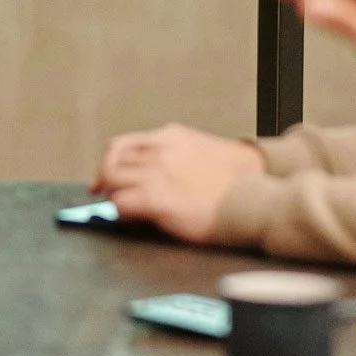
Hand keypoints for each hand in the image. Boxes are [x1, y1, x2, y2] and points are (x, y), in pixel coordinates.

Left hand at [92, 123, 265, 242]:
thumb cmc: (236, 181)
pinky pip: (120, 203)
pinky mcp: (155, 198)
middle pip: (113, 160)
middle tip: (105, 193)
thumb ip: (176, 155)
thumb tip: (158, 171)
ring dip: (114, 195)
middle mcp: (159, 151)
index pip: (124, 144)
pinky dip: (121, 212)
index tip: (105, 175)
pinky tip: (133, 218)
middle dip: (107, 178)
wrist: (250, 198)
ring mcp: (156, 174)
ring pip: (112, 180)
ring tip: (124, 208)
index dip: (110, 161)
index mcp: (171, 136)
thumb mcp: (203, 151)